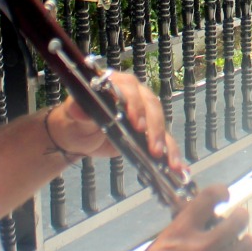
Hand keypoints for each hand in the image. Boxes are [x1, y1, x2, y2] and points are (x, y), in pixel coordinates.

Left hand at [48, 73, 184, 171]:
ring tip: (169, 161)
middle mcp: (136, 95)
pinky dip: (171, 152)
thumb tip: (78, 109)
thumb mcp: (74, 115)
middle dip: (154, 127)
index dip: (135, 104)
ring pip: (160, 122)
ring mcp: (144, 113)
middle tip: (153, 148)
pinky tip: (178, 166)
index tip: (135, 124)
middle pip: (151, 105)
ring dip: (165, 141)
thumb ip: (78, 111)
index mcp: (117, 84)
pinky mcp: (149, 131)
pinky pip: (163, 139)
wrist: (78, 134)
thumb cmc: (77, 119)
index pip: (130, 89)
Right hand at [120, 186, 251, 250]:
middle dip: (240, 217)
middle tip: (238, 219)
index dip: (220, 192)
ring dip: (247, 242)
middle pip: (237, 221)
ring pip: (247, 247)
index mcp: (181, 231)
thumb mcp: (153, 250)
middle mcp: (203, 245)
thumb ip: (174, 238)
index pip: (208, 199)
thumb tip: (186, 232)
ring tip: (245, 243)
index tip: (223, 195)